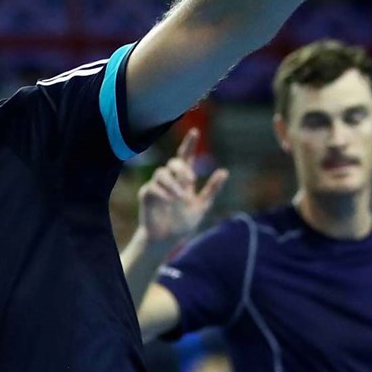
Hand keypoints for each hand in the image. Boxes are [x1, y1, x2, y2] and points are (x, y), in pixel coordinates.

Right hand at [137, 130, 228, 247]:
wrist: (167, 239)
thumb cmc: (183, 223)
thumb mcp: (202, 206)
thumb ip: (212, 189)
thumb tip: (225, 171)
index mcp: (184, 180)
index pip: (186, 157)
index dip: (189, 144)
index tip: (195, 132)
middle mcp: (170, 180)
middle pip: (173, 162)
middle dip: (182, 168)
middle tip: (190, 180)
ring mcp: (157, 187)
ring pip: (161, 173)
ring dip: (172, 182)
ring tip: (179, 196)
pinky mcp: (146, 195)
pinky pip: (152, 187)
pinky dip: (162, 192)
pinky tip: (168, 200)